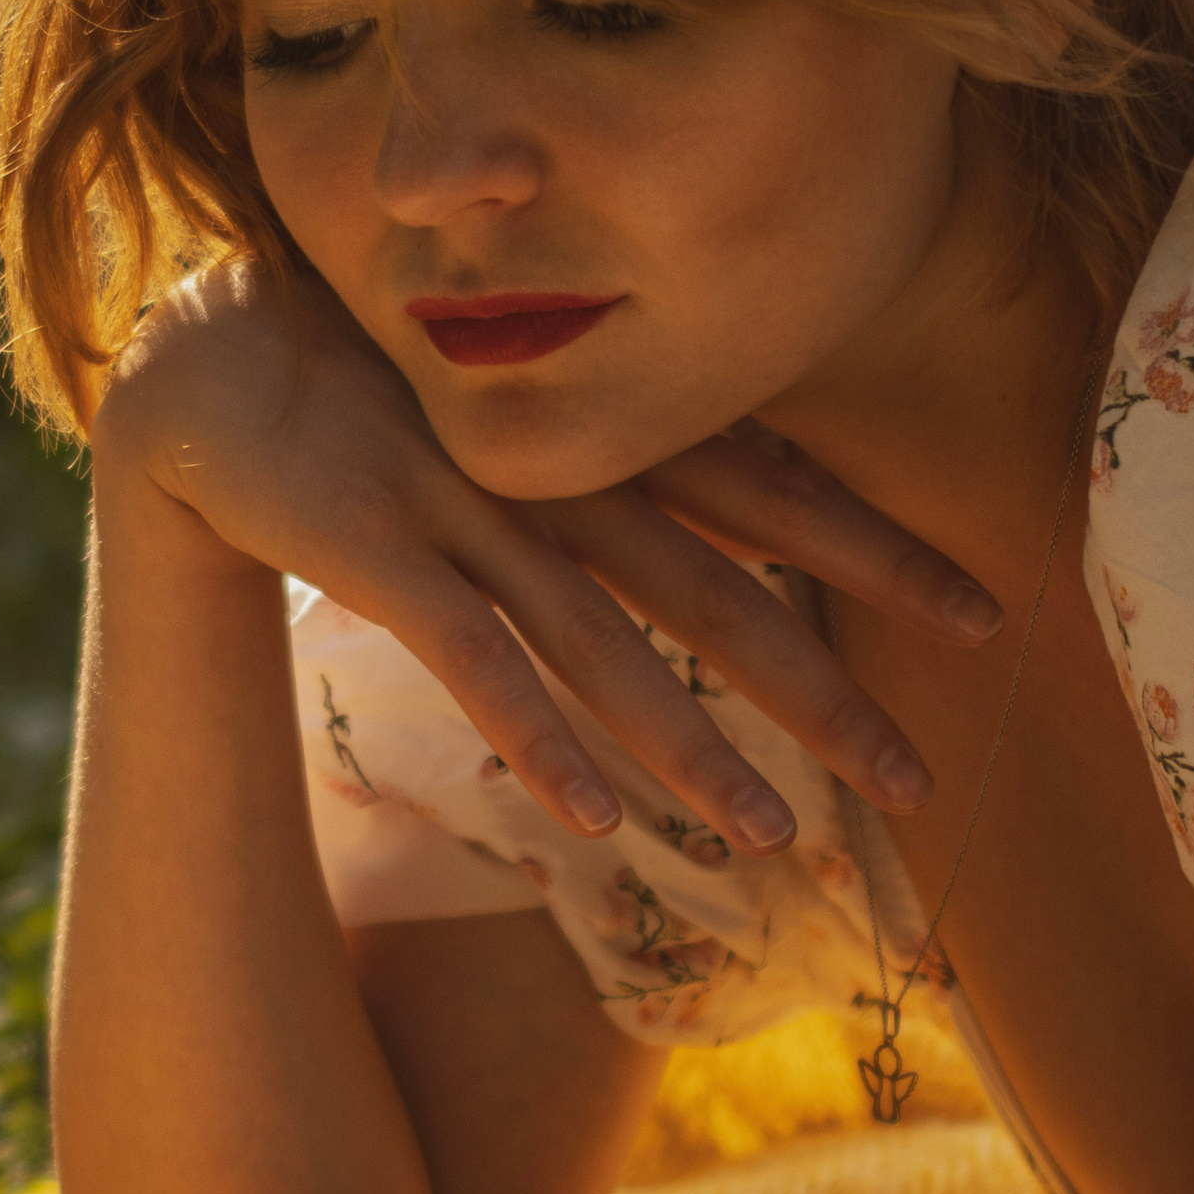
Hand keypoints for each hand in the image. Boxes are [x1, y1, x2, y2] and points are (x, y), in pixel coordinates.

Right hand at [94, 261, 1000, 859]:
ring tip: (772, 841)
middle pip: (722, 595)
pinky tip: (594, 819)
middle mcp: (563, 475)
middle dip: (826, 693)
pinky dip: (535, 737)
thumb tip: (735, 504)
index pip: (776, 496)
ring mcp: (472, 513)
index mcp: (606, 433)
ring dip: (692, 752)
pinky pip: (473, 661)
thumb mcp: (523, 414)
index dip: (880, 553)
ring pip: (608, 649)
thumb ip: (620, 463)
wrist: (210, 351)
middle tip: (921, 782)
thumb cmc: (377, 388)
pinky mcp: (381, 551)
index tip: (984, 611)